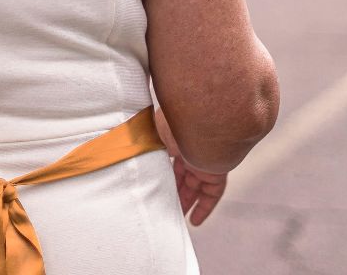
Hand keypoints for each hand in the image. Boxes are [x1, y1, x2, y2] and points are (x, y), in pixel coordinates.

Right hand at [154, 105, 228, 224]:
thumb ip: (144, 146)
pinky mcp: (218, 171)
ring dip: (187, 202)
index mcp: (175, 137)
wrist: (201, 123)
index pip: (170, 160)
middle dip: (175, 192)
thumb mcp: (151, 135)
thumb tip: (128, 153)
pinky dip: (204, 207)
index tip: (155, 187)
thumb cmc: (173, 124)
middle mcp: (191, 148)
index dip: (164, 175)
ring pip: (197, 186)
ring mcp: (206, 160)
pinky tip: (195, 221)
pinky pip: (213, 193)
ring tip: (176, 218)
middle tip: (165, 207)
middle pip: (184, 175)